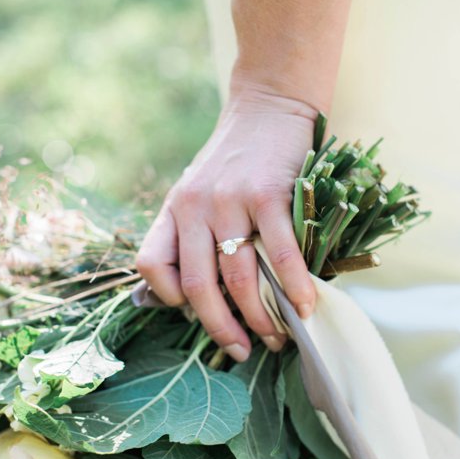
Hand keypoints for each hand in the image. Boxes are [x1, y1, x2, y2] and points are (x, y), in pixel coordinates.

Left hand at [136, 87, 317, 360]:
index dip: (171, 300)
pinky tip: (306, 305)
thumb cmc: (237, 160)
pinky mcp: (269, 195)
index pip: (153, 266)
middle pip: (198, 286)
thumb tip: (211, 296)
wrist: (268, 107)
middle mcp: (194, 207)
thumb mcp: (199, 191)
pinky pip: (280, 255)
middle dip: (221, 329)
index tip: (198, 314)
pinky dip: (295, 288)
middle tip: (241, 351)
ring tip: (277, 338)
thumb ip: (195, 233)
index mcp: (174, 209)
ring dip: (261, 317)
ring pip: (239, 278)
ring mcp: (230, 201)